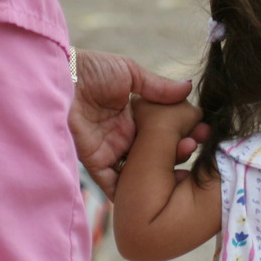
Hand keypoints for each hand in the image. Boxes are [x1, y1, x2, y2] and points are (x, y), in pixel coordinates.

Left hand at [68, 49, 206, 199]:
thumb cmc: (90, 69)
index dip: (183, 129)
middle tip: (197, 145)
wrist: (57, 76)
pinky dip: (132, 190)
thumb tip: (189, 88)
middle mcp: (123, 133)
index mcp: (132, 112)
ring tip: (183, 164)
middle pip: (156, 150)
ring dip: (160, 170)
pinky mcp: (95, 162)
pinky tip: (156, 188)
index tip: (204, 130)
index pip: (163, 127)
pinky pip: (114, 183)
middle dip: (179, 149)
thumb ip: (158, 86)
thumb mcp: (129, 71)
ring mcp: (110, 149)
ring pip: (140, 168)